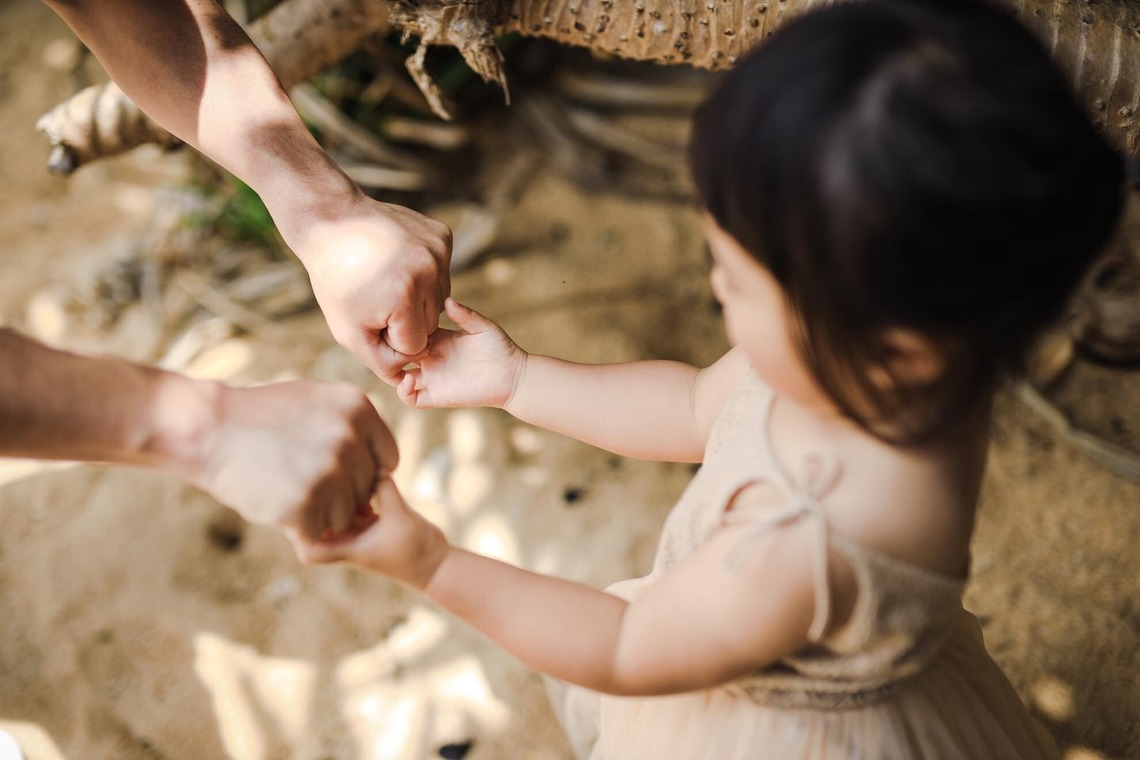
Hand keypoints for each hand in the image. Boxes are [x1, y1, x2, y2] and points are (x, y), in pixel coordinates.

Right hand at [186, 380, 396, 540]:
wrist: (208, 427)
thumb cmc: (262, 417)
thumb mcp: (317, 402)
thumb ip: (355, 428)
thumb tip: (386, 467)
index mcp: (359, 408)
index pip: (388, 460)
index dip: (363, 474)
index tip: (336, 474)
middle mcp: (349, 436)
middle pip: (366, 491)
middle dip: (339, 495)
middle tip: (299, 480)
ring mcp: (328, 470)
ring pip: (345, 515)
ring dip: (319, 513)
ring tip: (286, 488)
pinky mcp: (303, 502)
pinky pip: (316, 532)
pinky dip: (297, 527)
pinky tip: (275, 501)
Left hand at [287, 478, 449, 590]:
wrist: (436, 565)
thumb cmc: (415, 550)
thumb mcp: (400, 517)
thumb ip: (385, 490)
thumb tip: (371, 465)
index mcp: (348, 549)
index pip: (309, 550)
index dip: (298, 532)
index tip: (302, 506)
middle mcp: (350, 542)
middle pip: (318, 525)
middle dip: (316, 505)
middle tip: (318, 480)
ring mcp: (362, 534)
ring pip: (338, 513)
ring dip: (340, 497)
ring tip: (347, 478)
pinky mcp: (376, 526)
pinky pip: (358, 508)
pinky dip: (360, 496)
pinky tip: (370, 484)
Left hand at [290, 196, 452, 384]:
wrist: (333, 219)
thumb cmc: (337, 280)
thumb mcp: (348, 331)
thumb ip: (380, 362)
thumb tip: (405, 380)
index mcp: (404, 297)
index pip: (416, 345)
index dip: (390, 337)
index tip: (369, 317)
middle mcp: (429, 271)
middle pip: (431, 323)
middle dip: (405, 319)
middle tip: (377, 297)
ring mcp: (439, 250)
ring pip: (440, 299)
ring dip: (417, 298)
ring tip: (388, 280)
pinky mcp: (443, 235)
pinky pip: (443, 272)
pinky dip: (425, 274)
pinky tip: (399, 262)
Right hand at [397, 298, 525, 408]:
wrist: (513, 376)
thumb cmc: (500, 349)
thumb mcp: (482, 326)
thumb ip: (465, 314)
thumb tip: (446, 299)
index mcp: (438, 339)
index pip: (408, 333)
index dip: (400, 329)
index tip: (398, 325)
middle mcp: (431, 359)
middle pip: (398, 354)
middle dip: (390, 350)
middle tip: (391, 345)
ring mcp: (433, 378)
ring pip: (399, 377)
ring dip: (391, 372)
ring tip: (397, 362)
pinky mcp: (438, 397)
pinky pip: (412, 399)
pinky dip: (403, 392)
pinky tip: (408, 379)